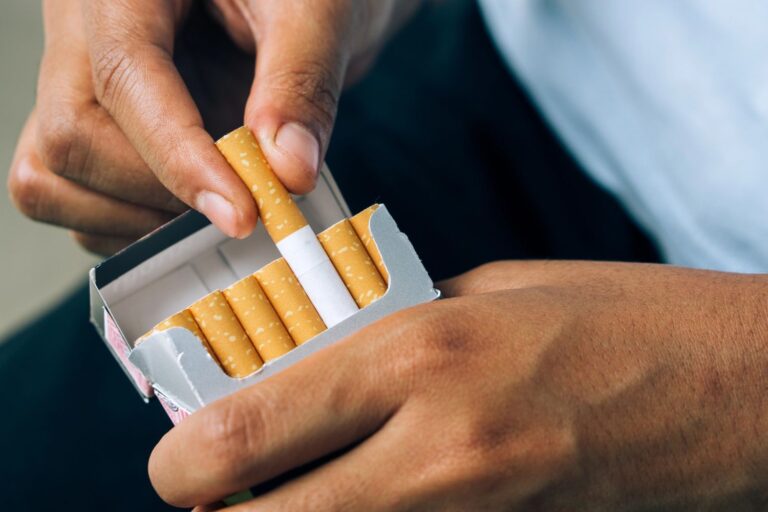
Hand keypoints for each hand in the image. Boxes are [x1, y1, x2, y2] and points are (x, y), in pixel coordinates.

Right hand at [8, 0, 419, 251]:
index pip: (123, 74)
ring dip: (137, 216)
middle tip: (244, 204)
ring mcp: (78, 80)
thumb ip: (301, 81)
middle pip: (71, 134)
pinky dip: (129, 222)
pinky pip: (72, 193)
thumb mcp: (314, 8)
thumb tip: (288, 171)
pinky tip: (191, 209)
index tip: (241, 212)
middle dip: (160, 189)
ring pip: (52, 172)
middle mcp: (82, 29)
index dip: (179, 157)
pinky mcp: (91, 121)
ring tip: (219, 203)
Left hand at [148, 261, 767, 510]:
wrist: (731, 389)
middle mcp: (432, 448)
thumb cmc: (612, 318)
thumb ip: (386, 336)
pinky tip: (365, 499)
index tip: (181, 457)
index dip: (183, 460)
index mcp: (417, 352)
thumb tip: (307, 373)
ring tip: (295, 489)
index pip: (242, 433)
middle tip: (215, 489)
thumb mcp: (483, 294)